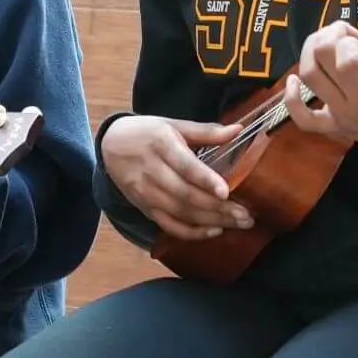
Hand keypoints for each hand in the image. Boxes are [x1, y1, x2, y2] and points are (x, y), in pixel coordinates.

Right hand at [100, 115, 254, 241]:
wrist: (111, 146)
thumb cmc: (148, 133)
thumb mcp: (174, 125)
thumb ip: (206, 131)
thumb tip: (239, 129)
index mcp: (161, 144)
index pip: (185, 166)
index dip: (205, 180)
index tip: (226, 191)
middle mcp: (151, 171)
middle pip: (185, 195)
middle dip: (218, 208)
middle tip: (246, 215)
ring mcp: (146, 193)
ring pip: (180, 213)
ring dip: (211, 221)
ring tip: (238, 224)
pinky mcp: (144, 208)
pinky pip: (169, 225)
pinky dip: (191, 232)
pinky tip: (214, 231)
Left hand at [286, 0, 357, 148]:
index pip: (347, 62)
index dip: (346, 42)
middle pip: (320, 62)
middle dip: (329, 38)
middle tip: (348, 36)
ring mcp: (347, 116)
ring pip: (311, 80)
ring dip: (312, 54)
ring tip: (331, 46)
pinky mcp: (338, 127)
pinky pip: (305, 119)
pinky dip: (293, 99)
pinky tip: (293, 81)